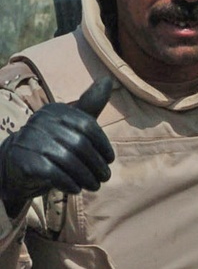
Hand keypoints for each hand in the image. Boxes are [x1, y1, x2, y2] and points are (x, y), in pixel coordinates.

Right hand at [0, 77, 114, 216]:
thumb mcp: (72, 124)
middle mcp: (41, 121)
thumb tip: (108, 80)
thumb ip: (90, 106)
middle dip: (96, 165)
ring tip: (94, 186)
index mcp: (55, 110)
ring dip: (86, 177)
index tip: (109, 160)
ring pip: (68, 160)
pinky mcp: (24, 160)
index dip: (103, 145)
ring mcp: (30, 139)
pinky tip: (76, 188)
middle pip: (80, 145)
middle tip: (104, 178)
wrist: (17, 164)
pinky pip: (53, 173)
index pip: (87, 126)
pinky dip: (69, 183)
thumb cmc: (52, 143)